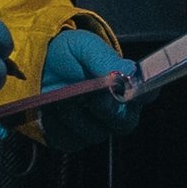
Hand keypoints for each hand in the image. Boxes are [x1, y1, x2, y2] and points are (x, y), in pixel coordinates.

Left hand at [38, 29, 144, 151]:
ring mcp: (96, 128)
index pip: (148, 94)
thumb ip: (106, 60)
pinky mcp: (72, 140)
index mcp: (128, 86)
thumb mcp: (86, 47)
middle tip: (89, 95)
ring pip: (95, 133)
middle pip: (123, 122)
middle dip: (105, 108)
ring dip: (76, 114)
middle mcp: (117, 112)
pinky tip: (50, 109)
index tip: (127, 88)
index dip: (141, 94)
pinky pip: (71, 140)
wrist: (38, 63)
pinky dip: (58, 125)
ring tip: (61, 97)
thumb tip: (126, 75)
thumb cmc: (69, 54)